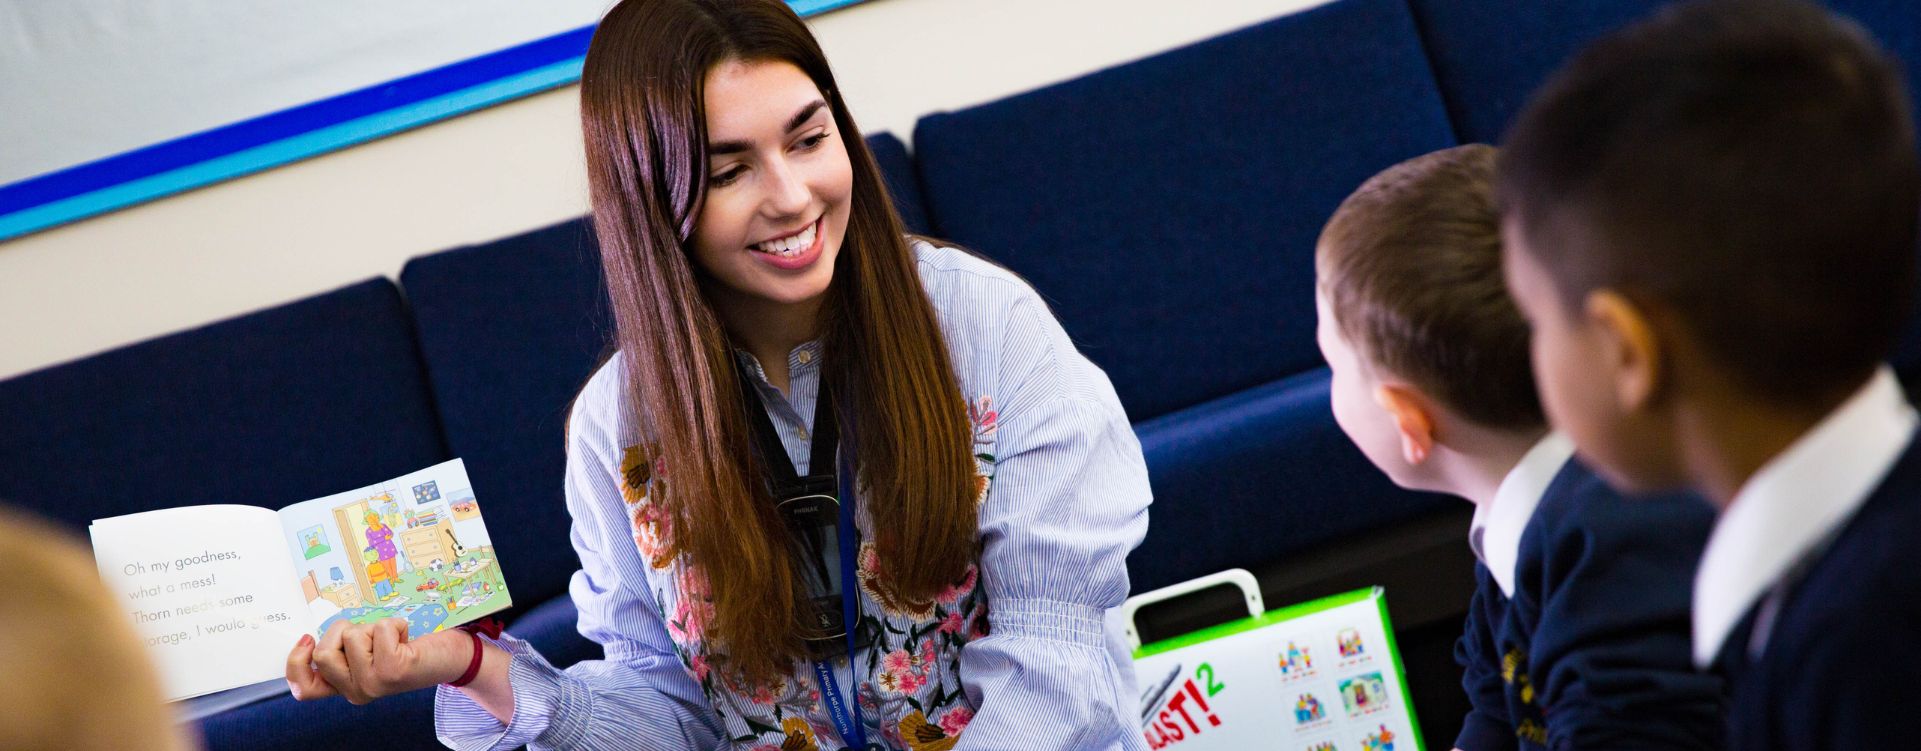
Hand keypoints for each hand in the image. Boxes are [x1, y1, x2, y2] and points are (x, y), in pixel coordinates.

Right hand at [285, 618, 469, 703]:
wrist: (448, 659)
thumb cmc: (405, 649)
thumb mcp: (367, 652)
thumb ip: (342, 651)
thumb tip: (313, 633)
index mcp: (344, 687)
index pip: (304, 688)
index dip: (295, 663)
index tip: (307, 639)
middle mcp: (356, 691)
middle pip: (323, 652)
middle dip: (344, 630)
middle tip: (371, 636)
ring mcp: (373, 683)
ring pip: (351, 636)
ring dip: (373, 626)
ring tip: (392, 639)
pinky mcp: (393, 670)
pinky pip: (378, 629)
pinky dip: (394, 624)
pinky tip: (407, 639)